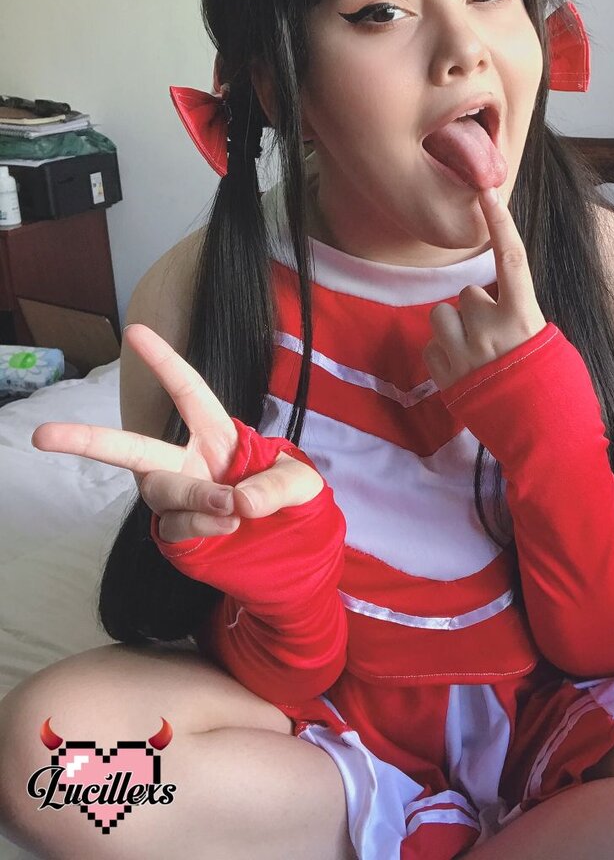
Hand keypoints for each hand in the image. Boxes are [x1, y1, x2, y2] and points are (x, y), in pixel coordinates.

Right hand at [30, 324, 324, 543]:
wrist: (288, 551)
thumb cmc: (286, 499)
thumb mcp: (301, 484)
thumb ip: (276, 486)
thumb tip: (237, 501)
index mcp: (216, 435)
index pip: (188, 392)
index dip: (164, 363)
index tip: (135, 331)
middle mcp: (185, 462)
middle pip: (134, 448)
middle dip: (87, 439)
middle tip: (45, 434)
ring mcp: (176, 498)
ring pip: (160, 491)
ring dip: (194, 497)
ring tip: (232, 508)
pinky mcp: (176, 533)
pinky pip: (175, 527)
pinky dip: (202, 526)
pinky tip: (228, 527)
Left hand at [422, 187, 546, 390]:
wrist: (544, 440)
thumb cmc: (554, 388)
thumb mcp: (548, 341)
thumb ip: (520, 313)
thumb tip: (500, 299)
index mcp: (523, 317)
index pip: (510, 258)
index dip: (500, 222)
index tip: (487, 191)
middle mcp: (489, 330)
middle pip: (467, 293)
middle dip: (476, 308)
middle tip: (495, 336)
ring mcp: (463, 353)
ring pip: (441, 315)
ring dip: (454, 328)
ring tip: (475, 352)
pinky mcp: (444, 376)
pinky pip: (431, 346)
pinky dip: (443, 353)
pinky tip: (464, 370)